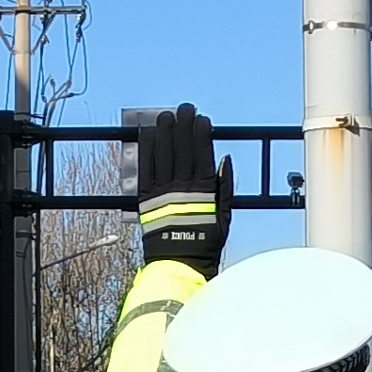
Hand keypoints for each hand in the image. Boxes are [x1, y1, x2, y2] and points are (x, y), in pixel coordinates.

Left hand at [132, 101, 229, 273]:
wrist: (179, 262)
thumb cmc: (206, 241)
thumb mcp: (225, 216)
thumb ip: (225, 187)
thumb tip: (225, 159)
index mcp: (205, 190)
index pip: (203, 153)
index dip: (201, 133)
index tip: (202, 119)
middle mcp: (183, 187)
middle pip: (182, 148)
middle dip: (183, 125)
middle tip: (184, 109)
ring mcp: (163, 192)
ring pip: (163, 154)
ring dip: (164, 132)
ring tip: (165, 116)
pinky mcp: (147, 198)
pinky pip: (146, 168)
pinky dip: (147, 150)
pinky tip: (148, 134)